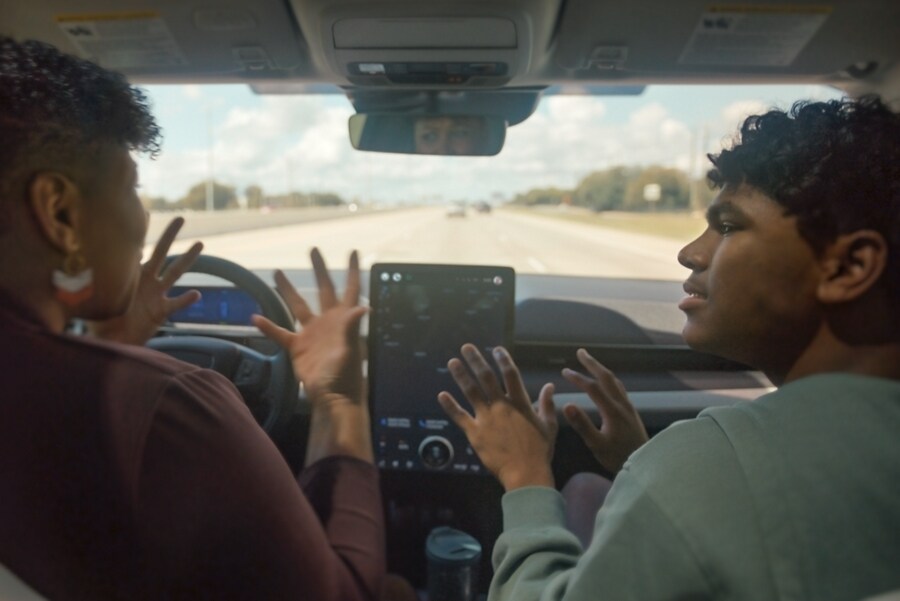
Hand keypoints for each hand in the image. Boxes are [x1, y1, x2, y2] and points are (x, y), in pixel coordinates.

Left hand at [89, 217, 201, 344]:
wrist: (114, 342)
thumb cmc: (101, 323)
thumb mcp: (91, 301)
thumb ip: (86, 287)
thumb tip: (67, 273)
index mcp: (129, 275)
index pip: (134, 249)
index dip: (140, 231)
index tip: (146, 211)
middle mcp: (146, 280)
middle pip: (161, 253)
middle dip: (170, 235)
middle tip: (180, 218)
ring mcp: (156, 294)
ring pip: (175, 273)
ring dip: (187, 258)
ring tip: (199, 244)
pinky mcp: (162, 311)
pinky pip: (177, 303)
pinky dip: (186, 299)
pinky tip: (196, 294)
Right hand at [252, 248, 370, 464]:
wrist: (332, 399)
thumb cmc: (346, 376)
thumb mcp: (350, 350)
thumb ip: (352, 327)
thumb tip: (365, 305)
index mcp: (344, 319)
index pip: (350, 288)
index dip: (353, 270)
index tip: (353, 250)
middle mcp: (328, 321)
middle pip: (323, 289)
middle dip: (319, 269)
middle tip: (313, 249)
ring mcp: (312, 333)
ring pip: (298, 305)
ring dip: (287, 289)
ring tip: (276, 271)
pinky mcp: (297, 348)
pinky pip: (280, 333)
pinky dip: (268, 326)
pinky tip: (255, 317)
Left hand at [438, 344, 557, 490]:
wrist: (526, 473)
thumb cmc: (540, 451)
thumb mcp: (548, 426)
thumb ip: (548, 404)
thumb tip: (550, 386)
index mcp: (520, 403)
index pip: (511, 375)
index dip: (503, 360)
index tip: (496, 349)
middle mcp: (501, 406)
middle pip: (487, 378)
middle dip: (476, 361)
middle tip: (466, 347)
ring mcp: (486, 419)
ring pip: (471, 392)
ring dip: (461, 376)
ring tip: (452, 362)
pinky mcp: (475, 433)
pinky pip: (460, 417)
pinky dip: (450, 406)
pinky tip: (441, 395)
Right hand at [561, 349, 648, 473]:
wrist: (646, 465)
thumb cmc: (618, 458)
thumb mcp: (596, 444)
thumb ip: (582, 424)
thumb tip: (567, 404)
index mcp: (612, 411)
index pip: (593, 388)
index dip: (578, 378)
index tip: (565, 372)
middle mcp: (622, 405)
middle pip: (607, 378)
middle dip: (593, 364)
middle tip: (581, 352)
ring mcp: (629, 408)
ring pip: (615, 382)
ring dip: (602, 370)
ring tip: (592, 364)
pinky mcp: (632, 413)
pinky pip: (620, 389)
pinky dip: (610, 380)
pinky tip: (608, 384)